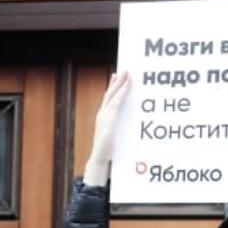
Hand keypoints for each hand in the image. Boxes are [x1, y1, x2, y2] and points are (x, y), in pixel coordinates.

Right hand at [83, 71, 131, 187]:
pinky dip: (121, 93)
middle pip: (110, 93)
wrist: (100, 158)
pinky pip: (116, 102)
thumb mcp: (113, 136)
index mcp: (103, 117)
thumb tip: (123, 127)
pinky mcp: (108, 119)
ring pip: (113, 94)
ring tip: (127, 73)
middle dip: (117, 81)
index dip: (113, 87)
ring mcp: (104, 115)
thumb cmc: (108, 150)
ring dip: (120, 83)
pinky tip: (127, 86)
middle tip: (123, 69)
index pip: (108, 99)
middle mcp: (102, 113)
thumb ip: (117, 129)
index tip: (117, 77)